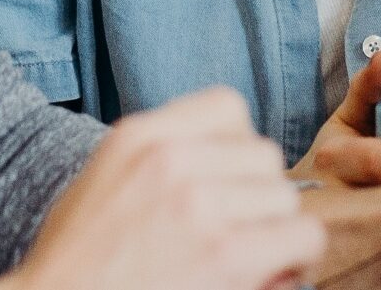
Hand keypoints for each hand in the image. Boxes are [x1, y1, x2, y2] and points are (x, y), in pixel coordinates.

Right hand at [0, 87, 321, 289]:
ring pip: (284, 196)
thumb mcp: (104, 181)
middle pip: (263, 155)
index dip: (236, 148)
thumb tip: (229, 158)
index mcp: (138, 137)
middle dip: (256, 194)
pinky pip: (302, 235)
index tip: (225, 183)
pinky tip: (268, 273)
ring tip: (248, 256)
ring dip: (274, 230)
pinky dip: (294, 258)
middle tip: (237, 230)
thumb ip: (163, 156)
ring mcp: (200, 205)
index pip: (228, 107)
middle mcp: (171, 160)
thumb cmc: (78, 263)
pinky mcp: (227, 254)